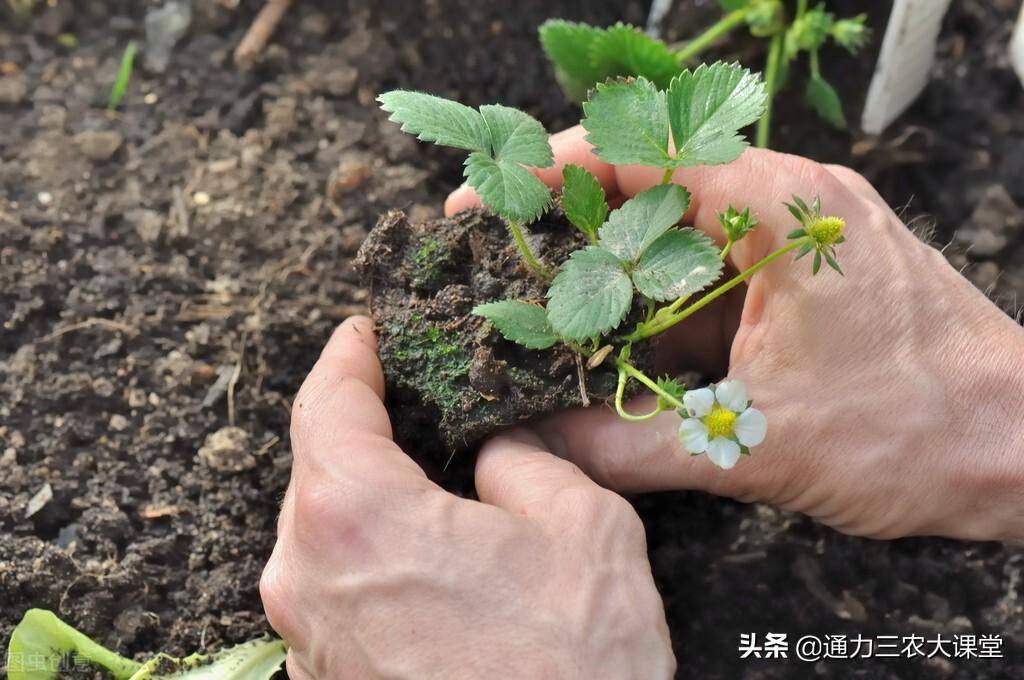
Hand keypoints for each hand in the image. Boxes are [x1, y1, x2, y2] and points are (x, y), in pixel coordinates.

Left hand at [260, 317, 674, 678]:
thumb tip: (495, 451)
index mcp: (357, 516)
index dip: (348, 356)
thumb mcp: (582, 527)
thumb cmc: (574, 666)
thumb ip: (527, 461)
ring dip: (368, 493)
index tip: (364, 334)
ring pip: (323, 530)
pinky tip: (428, 557)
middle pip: (318, 466)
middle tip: (415, 398)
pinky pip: (337, 587)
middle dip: (363, 425)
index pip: (326, 402)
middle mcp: (309, 576)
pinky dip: (371, 553)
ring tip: (429, 477)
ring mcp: (309, 638)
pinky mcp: (328, 679)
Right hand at [447, 127, 1023, 541]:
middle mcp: (786, 203)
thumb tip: (537, 444)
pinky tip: (622, 354)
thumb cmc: (920, 428)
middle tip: (503, 271)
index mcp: (776, 206)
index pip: (639, 153)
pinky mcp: (800, 281)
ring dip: (615, 278)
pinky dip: (659, 310)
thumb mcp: (757, 440)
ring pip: (678, 238)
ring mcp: (796, 240)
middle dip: (570, 229)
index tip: (483, 202)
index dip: (548, 172)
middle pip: (649, 189)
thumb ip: (632, 442)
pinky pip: (710, 277)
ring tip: (550, 321)